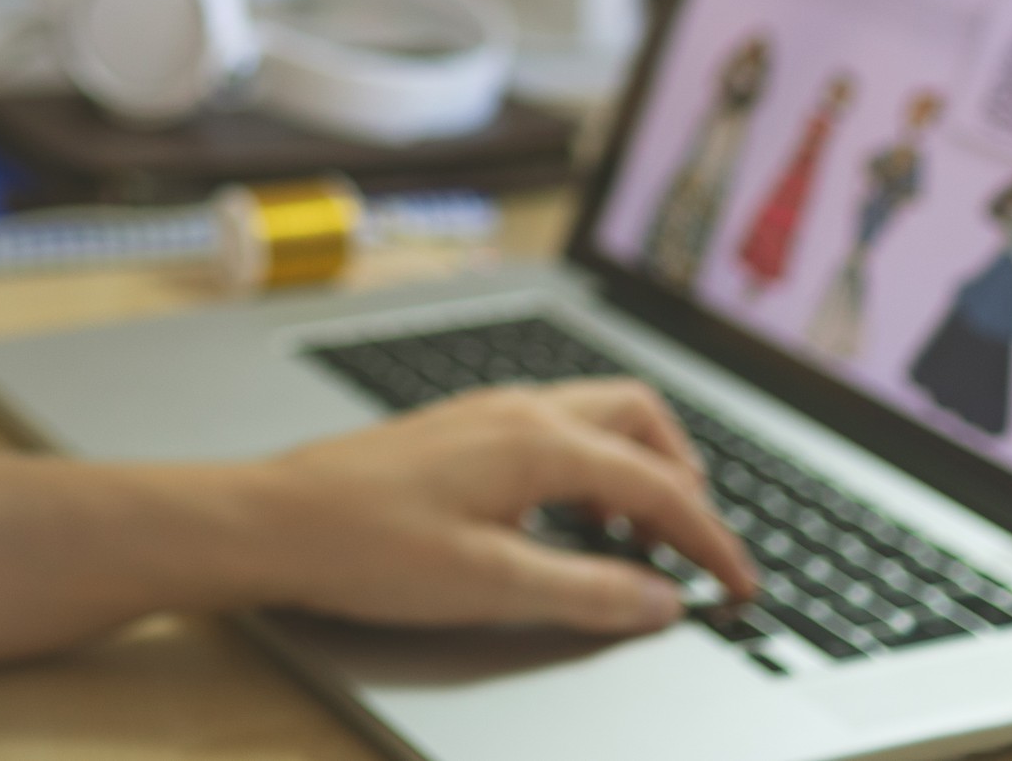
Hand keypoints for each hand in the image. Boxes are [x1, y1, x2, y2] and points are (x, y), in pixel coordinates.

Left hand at [228, 378, 757, 635]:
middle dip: (683, 477)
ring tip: (639, 544)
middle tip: (695, 548)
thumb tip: (663, 601)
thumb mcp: (490, 585)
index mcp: (537, 441)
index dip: (710, 539)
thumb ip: (587, 591)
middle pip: (638, 419)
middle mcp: (517, 410)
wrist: (271, 522)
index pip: (658, 484)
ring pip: (594, 420)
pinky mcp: (459, 434)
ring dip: (635, 472)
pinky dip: (589, 472)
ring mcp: (484, 415)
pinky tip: (570, 525)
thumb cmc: (365, 547)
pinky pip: (552, 434)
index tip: (740, 585)